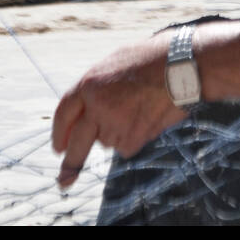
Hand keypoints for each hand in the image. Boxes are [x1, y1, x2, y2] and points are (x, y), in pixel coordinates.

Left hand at [51, 33, 187, 187]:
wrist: (181, 65)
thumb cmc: (150, 59)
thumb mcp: (114, 64)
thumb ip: (96, 88)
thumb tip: (87, 110)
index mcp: (88, 84)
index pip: (63, 113)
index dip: (59, 132)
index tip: (58, 148)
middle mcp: (96, 107)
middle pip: (77, 143)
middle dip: (71, 162)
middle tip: (64, 179)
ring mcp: (114, 124)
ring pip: (108, 140)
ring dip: (118, 132)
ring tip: (140, 108)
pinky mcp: (132, 139)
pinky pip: (126, 147)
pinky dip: (135, 138)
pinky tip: (148, 117)